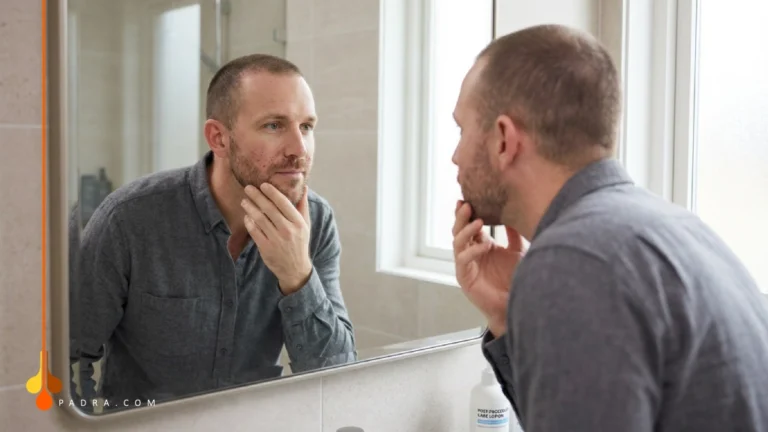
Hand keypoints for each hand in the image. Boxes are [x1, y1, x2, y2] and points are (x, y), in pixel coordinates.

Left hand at [242, 184, 312, 293]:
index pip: (283, 203)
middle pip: (269, 209)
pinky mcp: (265, 247)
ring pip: (259, 219)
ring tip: (244, 201)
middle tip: (248, 188)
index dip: (272, 192)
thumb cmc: (299, 243)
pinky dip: (249, 222)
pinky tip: (246, 216)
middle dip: (257, 196)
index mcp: (298, 223)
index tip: (263, 185)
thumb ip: (303, 206)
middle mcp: (287, 230)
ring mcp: (276, 239)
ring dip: (250, 208)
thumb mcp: (305, 225)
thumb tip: (304, 188)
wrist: (295, 269)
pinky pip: (254, 231)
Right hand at [452, 200, 524, 337]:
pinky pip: (463, 260)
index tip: (469, 199)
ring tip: (477, 221)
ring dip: (465, 231)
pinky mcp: (464, 278)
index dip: (468, 213)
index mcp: (481, 246)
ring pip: (457, 243)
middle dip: (461, 217)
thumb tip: (515, 213)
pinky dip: (472, 251)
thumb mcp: (517, 251)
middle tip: (466, 204)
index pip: (470, 225)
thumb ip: (513, 234)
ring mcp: (466, 265)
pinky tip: (485, 246)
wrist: (514, 303)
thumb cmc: (514, 280)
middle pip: (459, 230)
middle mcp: (471, 253)